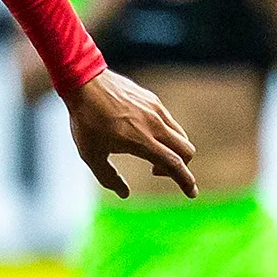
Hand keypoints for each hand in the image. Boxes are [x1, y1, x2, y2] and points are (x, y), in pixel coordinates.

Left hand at [67, 70, 198, 197]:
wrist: (84, 83)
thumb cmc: (85, 121)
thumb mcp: (90, 155)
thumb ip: (108, 177)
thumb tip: (125, 193)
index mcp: (141, 140)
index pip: (173, 164)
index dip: (185, 181)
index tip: (192, 193)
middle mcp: (154, 124)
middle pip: (186, 150)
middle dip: (180, 167)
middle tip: (155, 171)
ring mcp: (156, 110)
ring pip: (179, 135)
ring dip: (172, 150)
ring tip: (148, 154)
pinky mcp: (153, 100)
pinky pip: (169, 122)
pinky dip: (166, 135)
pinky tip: (144, 135)